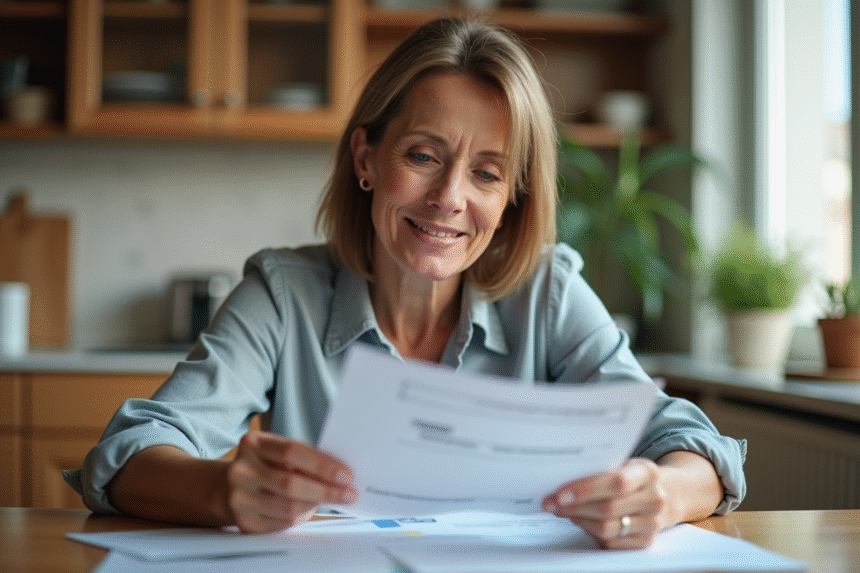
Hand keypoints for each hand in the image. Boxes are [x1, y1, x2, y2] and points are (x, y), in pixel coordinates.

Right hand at [225, 431, 356, 532]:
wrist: (226, 487)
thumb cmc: (263, 465)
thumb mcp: (275, 451)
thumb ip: (301, 458)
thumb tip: (338, 473)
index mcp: (252, 444)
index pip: (292, 452)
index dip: (322, 464)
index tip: (345, 474)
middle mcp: (241, 471)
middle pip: (291, 483)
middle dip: (326, 490)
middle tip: (347, 493)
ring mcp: (239, 498)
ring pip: (289, 507)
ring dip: (317, 504)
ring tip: (334, 499)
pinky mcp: (244, 522)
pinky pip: (283, 523)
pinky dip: (302, 516)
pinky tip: (311, 507)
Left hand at [541, 458, 673, 549]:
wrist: (664, 495)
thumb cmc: (632, 476)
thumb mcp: (623, 464)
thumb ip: (600, 469)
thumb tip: (561, 479)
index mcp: (647, 473)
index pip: (616, 483)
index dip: (586, 490)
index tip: (560, 494)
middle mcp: (654, 499)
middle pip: (608, 509)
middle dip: (574, 507)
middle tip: (551, 503)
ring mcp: (652, 523)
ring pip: (606, 529)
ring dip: (578, 520)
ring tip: (561, 511)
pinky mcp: (645, 542)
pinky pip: (610, 542)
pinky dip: (589, 531)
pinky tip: (580, 520)